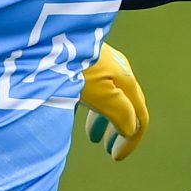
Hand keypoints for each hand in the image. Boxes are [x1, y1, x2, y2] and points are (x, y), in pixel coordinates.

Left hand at [78, 43, 147, 161]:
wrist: (52, 32)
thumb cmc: (75, 64)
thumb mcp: (101, 94)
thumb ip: (119, 113)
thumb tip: (130, 129)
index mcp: (126, 81)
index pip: (139, 117)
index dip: (132, 141)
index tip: (116, 157)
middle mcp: (118, 71)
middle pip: (127, 107)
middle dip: (120, 131)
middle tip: (107, 149)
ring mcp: (101, 63)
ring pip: (109, 96)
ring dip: (104, 120)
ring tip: (91, 135)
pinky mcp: (82, 57)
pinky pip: (94, 87)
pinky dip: (92, 106)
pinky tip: (76, 111)